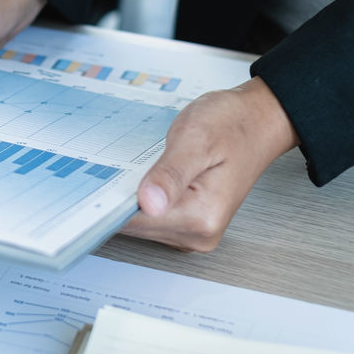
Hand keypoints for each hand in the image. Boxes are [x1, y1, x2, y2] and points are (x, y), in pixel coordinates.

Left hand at [119, 77, 298, 251]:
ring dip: (130, 197)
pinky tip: (144, 175)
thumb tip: (147, 203)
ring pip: (141, 222)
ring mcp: (194, 231)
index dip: (110, 203)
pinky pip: (152, 217)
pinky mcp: (189, 221)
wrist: (258, 120)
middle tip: (114, 165)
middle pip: (136, 226)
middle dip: (120, 198)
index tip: (94, 182)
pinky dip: (141, 198)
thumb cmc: (233, 125)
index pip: (137, 223)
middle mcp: (199, 233)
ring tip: (135, 166)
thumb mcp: (197, 138)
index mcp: (202, 218)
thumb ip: (170, 173)